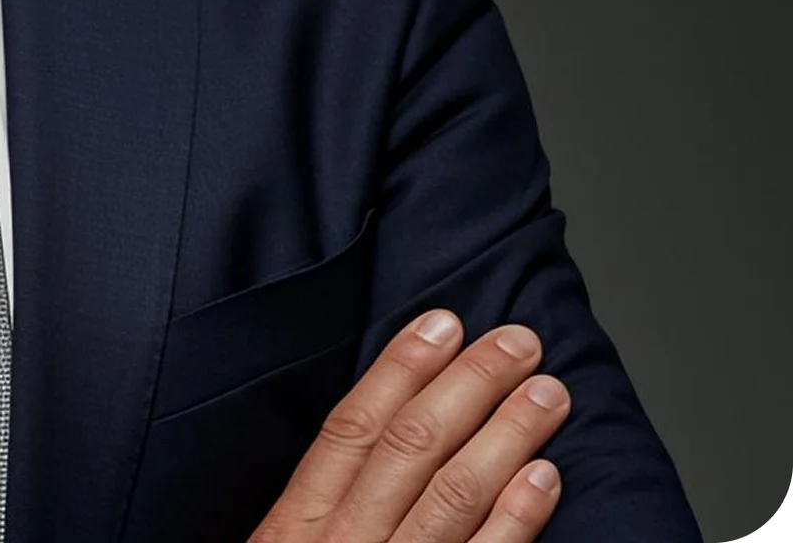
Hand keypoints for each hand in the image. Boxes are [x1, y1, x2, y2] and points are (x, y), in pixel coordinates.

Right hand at [250, 311, 569, 540]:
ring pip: (451, 496)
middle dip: (467, 384)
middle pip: (409, 448)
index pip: (353, 427)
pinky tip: (546, 478)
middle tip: (517, 341)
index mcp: (296, 525)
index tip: (442, 321)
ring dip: (506, 436)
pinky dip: (516, 520)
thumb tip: (377, 430)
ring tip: (547, 393)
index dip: (400, 369)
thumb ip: (324, 502)